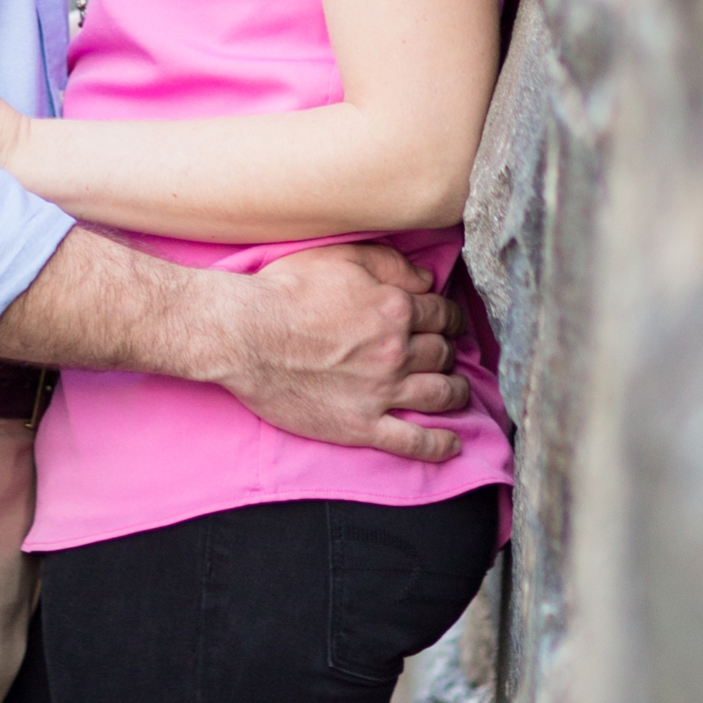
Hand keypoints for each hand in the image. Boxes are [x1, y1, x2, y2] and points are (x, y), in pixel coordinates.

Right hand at [212, 242, 469, 463]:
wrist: (246, 334)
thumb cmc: (287, 290)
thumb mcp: (339, 256)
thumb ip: (389, 263)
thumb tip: (427, 280)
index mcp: (395, 309)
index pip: (442, 314)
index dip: (449, 317)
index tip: (446, 321)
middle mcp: (397, 352)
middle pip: (443, 353)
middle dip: (448, 351)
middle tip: (444, 353)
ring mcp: (382, 392)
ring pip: (440, 395)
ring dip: (456, 392)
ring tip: (456, 391)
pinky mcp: (361, 425)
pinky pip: (413, 442)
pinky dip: (439, 446)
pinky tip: (452, 445)